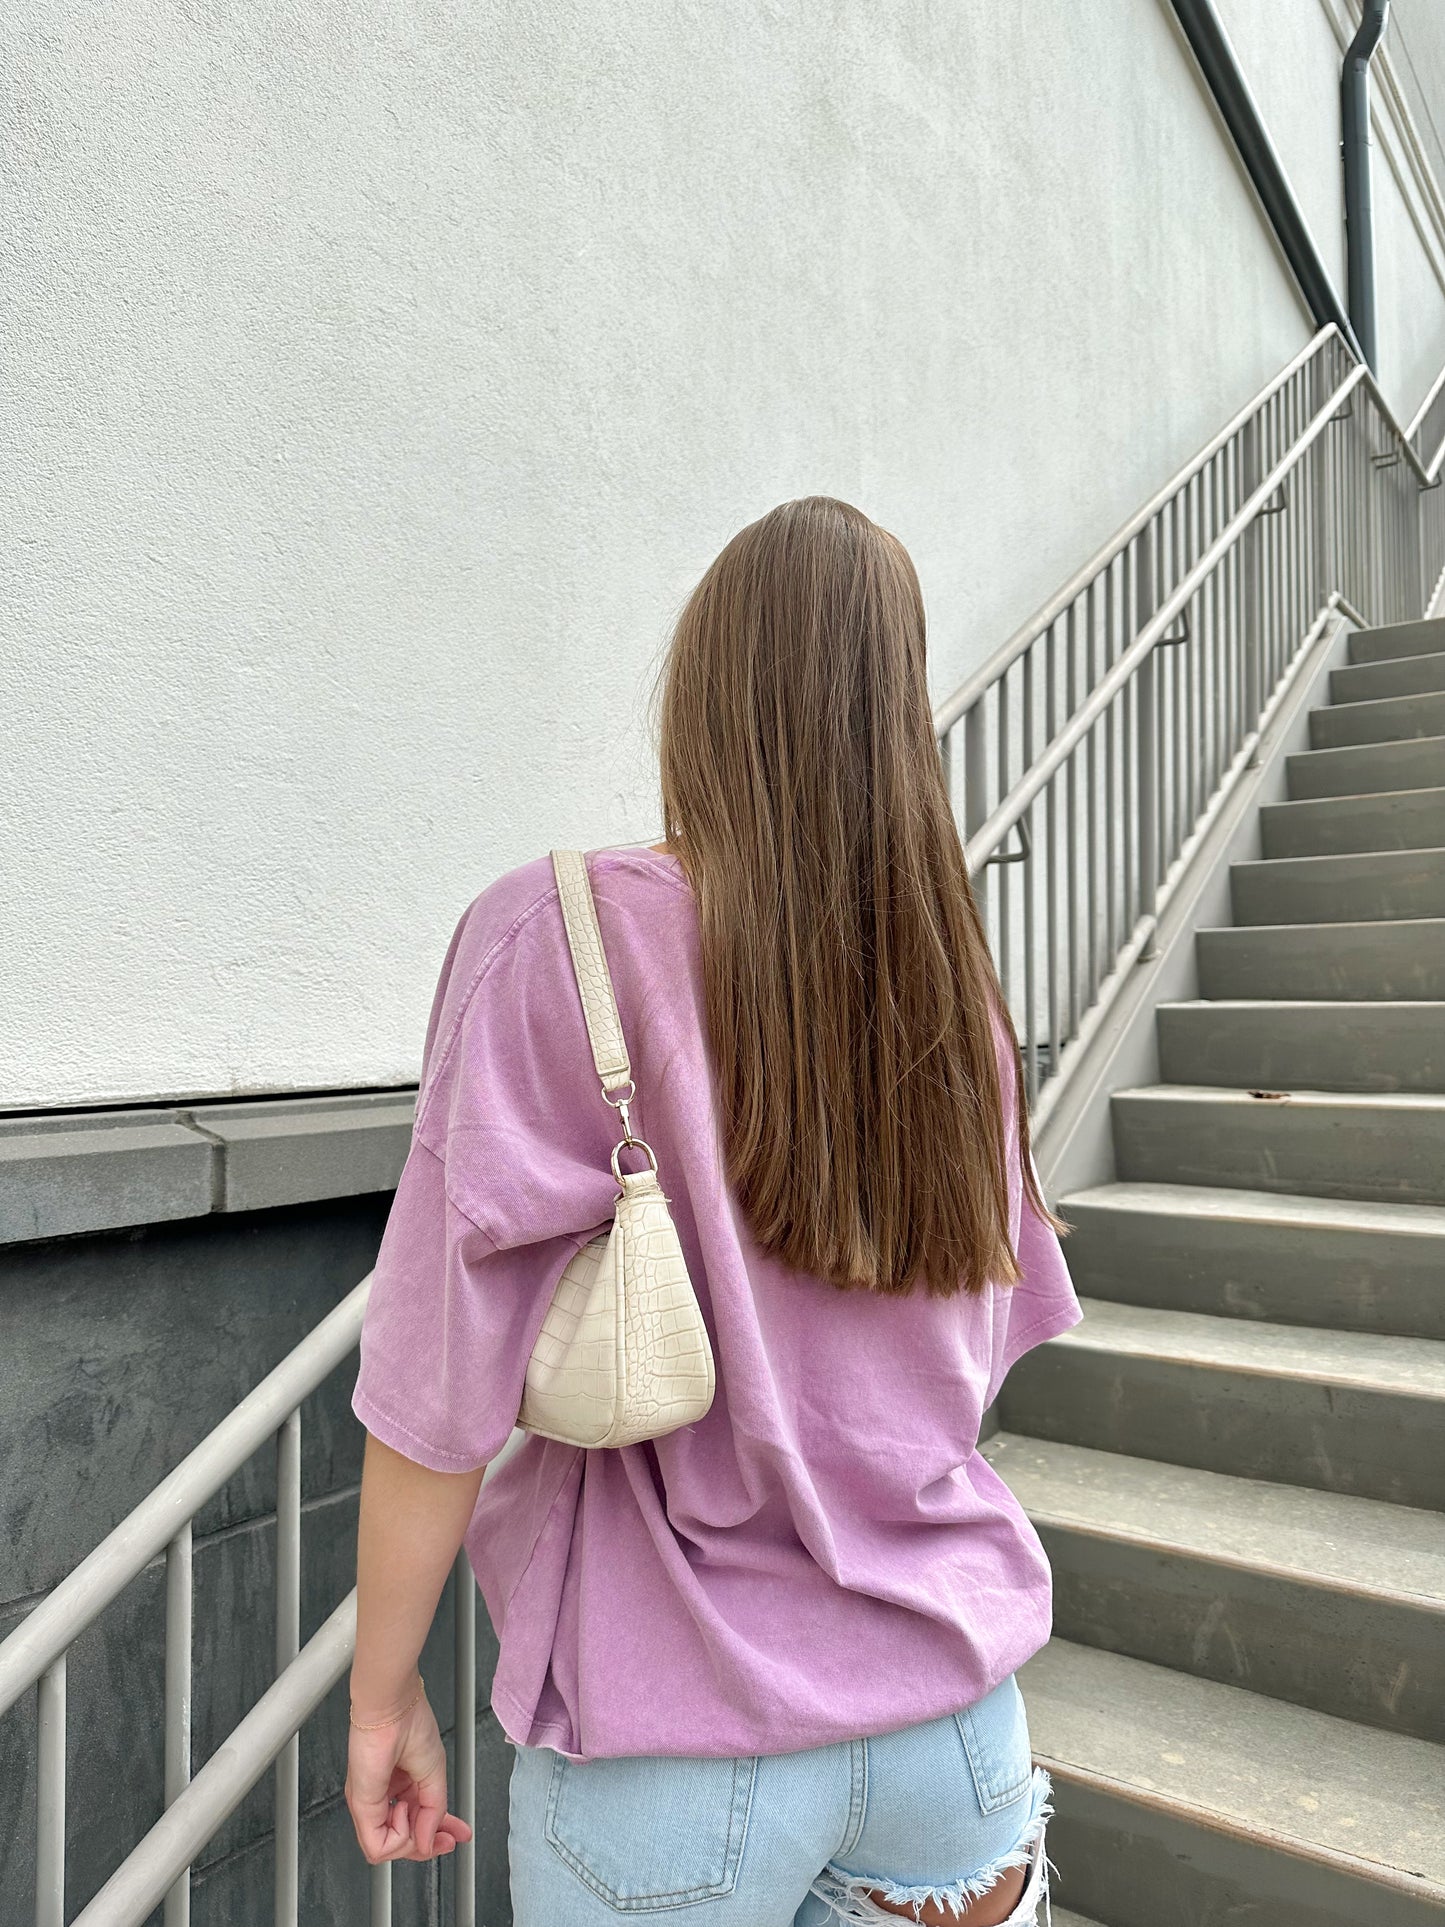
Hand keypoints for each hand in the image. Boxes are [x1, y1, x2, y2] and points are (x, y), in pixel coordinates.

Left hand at [345, 1685, 473, 1863]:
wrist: (392, 1706)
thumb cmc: (409, 1722)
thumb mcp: (433, 1773)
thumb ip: (434, 1811)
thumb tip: (428, 1842)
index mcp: (398, 1785)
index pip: (414, 1823)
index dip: (435, 1837)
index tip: (453, 1838)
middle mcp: (381, 1796)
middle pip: (401, 1841)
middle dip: (427, 1845)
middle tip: (446, 1841)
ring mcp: (368, 1803)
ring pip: (388, 1848)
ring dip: (412, 1838)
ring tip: (417, 1811)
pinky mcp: (361, 1806)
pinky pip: (378, 1847)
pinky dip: (399, 1836)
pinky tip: (404, 1810)